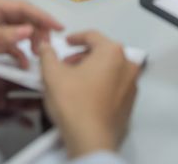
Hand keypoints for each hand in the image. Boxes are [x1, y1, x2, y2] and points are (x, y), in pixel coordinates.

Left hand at [0, 0, 63, 73]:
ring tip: (38, 55)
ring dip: (29, 43)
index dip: (41, 15)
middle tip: (48, 46)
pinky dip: (17, 55)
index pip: (21, 7)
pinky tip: (23, 63)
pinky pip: (8, 48)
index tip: (57, 26)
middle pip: (22, 19)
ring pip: (17, 34)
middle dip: (37, 30)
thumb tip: (27, 31)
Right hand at [40, 31, 139, 157]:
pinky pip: (115, 85)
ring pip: (110, 69)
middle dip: (82, 56)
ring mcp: (131, 85)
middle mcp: (127, 65)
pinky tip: (85, 94)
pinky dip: (101, 83)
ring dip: (92, 69)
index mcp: (112, 52)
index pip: (92, 36)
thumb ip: (47, 55)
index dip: (75, 38)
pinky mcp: (130, 103)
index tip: (66, 42)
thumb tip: (45, 46)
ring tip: (73, 80)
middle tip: (66, 64)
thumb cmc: (75, 104)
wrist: (91, 140)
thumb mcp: (53, 75)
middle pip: (102, 52)